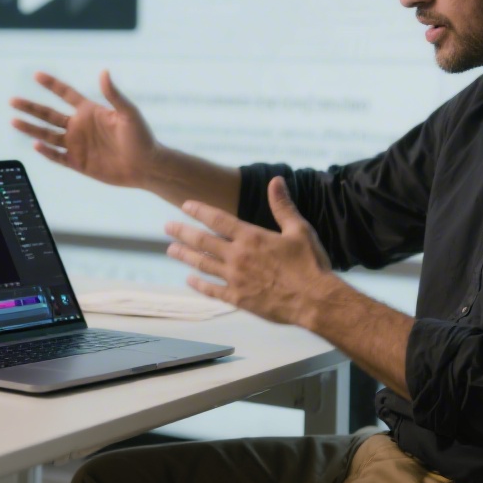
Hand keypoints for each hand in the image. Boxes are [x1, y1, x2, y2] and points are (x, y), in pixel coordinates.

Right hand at [10, 70, 159, 188]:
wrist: (146, 167)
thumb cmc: (141, 137)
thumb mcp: (129, 113)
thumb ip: (114, 94)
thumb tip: (104, 72)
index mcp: (90, 111)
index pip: (66, 94)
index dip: (51, 84)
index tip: (36, 75)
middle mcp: (80, 126)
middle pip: (49, 114)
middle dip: (31, 107)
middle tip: (12, 100)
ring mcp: (77, 145)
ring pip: (48, 134)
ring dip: (31, 128)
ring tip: (13, 121)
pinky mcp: (78, 163)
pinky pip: (57, 156)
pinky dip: (46, 151)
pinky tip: (35, 144)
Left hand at [165, 176, 332, 325]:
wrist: (315, 300)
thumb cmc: (310, 264)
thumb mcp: (299, 230)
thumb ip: (283, 206)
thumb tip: (276, 181)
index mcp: (251, 237)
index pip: (218, 219)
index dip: (199, 211)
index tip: (185, 205)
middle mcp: (238, 256)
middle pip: (203, 240)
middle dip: (183, 232)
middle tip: (167, 227)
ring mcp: (236, 278)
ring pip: (203, 264)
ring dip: (185, 255)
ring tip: (171, 250)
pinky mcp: (239, 298)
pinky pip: (213, 290)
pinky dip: (199, 284)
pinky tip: (189, 279)